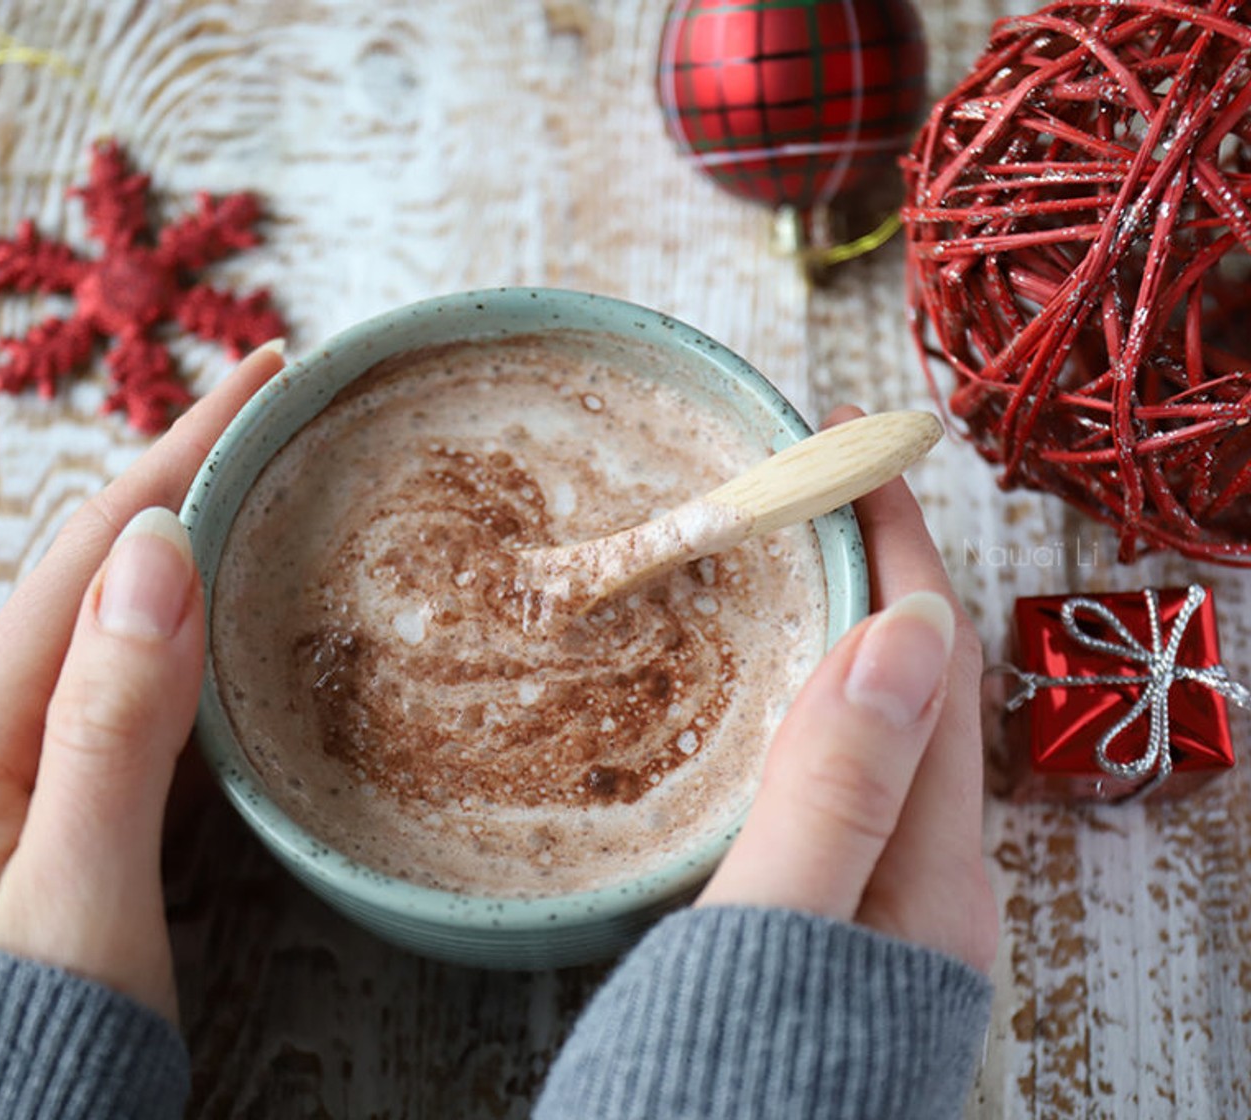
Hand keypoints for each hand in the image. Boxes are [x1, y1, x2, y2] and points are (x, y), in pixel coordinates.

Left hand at [0, 341, 286, 1022]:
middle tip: (265, 416)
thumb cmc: (16, 1049)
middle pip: (89, 566)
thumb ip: (112, 721)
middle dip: (176, 475)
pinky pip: (98, 677)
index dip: (185, 451)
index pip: (99, 549)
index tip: (264, 375)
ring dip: (168, 540)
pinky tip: (195, 618)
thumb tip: (157, 555)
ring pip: (95, 618)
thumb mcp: (78, 884)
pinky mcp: (20, 811)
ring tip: (240, 488)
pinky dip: (160, 620)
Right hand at [698, 406, 997, 973]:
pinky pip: (823, 778)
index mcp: (927, 882)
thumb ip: (835, 797)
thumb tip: (904, 635)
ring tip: (771, 558)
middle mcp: (917, 889)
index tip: (855, 452)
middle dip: (871, 576)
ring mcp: (867, 907)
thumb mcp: (773, 940)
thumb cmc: (716, 1094)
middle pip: (911, 692)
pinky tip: (741, 689)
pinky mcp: (813, 922)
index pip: (930, 672)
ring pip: (865, 733)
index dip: (899, 551)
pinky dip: (793, 705)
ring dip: (832, 633)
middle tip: (802, 491)